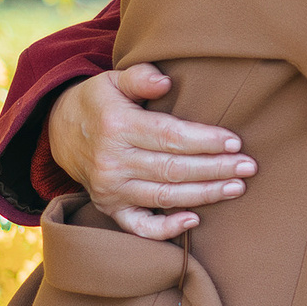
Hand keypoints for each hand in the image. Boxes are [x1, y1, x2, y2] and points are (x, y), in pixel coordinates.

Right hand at [48, 64, 255, 240]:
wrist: (58, 131)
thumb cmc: (98, 102)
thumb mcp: (112, 80)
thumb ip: (140, 76)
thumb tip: (165, 81)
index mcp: (117, 126)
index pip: (169, 136)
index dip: (204, 141)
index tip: (235, 141)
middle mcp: (112, 162)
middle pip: (173, 169)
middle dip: (215, 169)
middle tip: (248, 167)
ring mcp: (110, 189)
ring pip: (164, 197)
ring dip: (204, 195)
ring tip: (236, 188)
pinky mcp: (109, 207)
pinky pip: (139, 227)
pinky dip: (166, 229)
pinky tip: (194, 221)